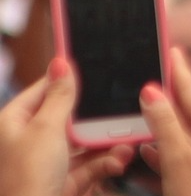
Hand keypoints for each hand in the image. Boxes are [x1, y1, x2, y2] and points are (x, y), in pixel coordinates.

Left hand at [0, 58, 132, 195]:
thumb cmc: (26, 179)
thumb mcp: (47, 129)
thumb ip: (60, 95)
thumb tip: (61, 62)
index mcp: (15, 122)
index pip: (44, 89)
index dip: (70, 80)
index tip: (96, 67)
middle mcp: (30, 139)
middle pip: (71, 116)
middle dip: (97, 118)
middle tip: (118, 109)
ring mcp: (48, 160)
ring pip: (85, 141)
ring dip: (107, 143)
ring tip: (124, 143)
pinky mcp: (64, 179)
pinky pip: (90, 163)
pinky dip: (106, 161)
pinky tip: (118, 160)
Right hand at [138, 47, 190, 195]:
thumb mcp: (179, 162)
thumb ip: (165, 125)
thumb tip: (152, 92)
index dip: (179, 70)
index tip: (170, 50)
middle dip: (175, 93)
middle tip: (158, 74)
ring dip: (172, 121)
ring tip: (152, 106)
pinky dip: (177, 145)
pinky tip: (157, 147)